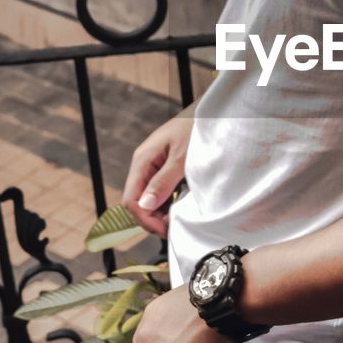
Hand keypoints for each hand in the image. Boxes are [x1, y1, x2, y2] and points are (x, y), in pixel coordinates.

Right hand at [122, 105, 196, 238]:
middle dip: (151, 218)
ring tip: (177, 220)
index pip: (131, 199)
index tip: (163, 230)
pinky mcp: (165, 168)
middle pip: (137, 201)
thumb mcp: (182, 157)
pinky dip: (167, 203)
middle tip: (172, 228)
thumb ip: (164, 181)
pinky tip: (180, 207)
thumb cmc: (197, 129)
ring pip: (148, 198)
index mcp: (143, 160)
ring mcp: (154, 166)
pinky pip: (160, 191)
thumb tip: (145, 206)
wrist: (212, 112)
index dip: (144, 219)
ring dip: (160, 212)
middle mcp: (144, 164)